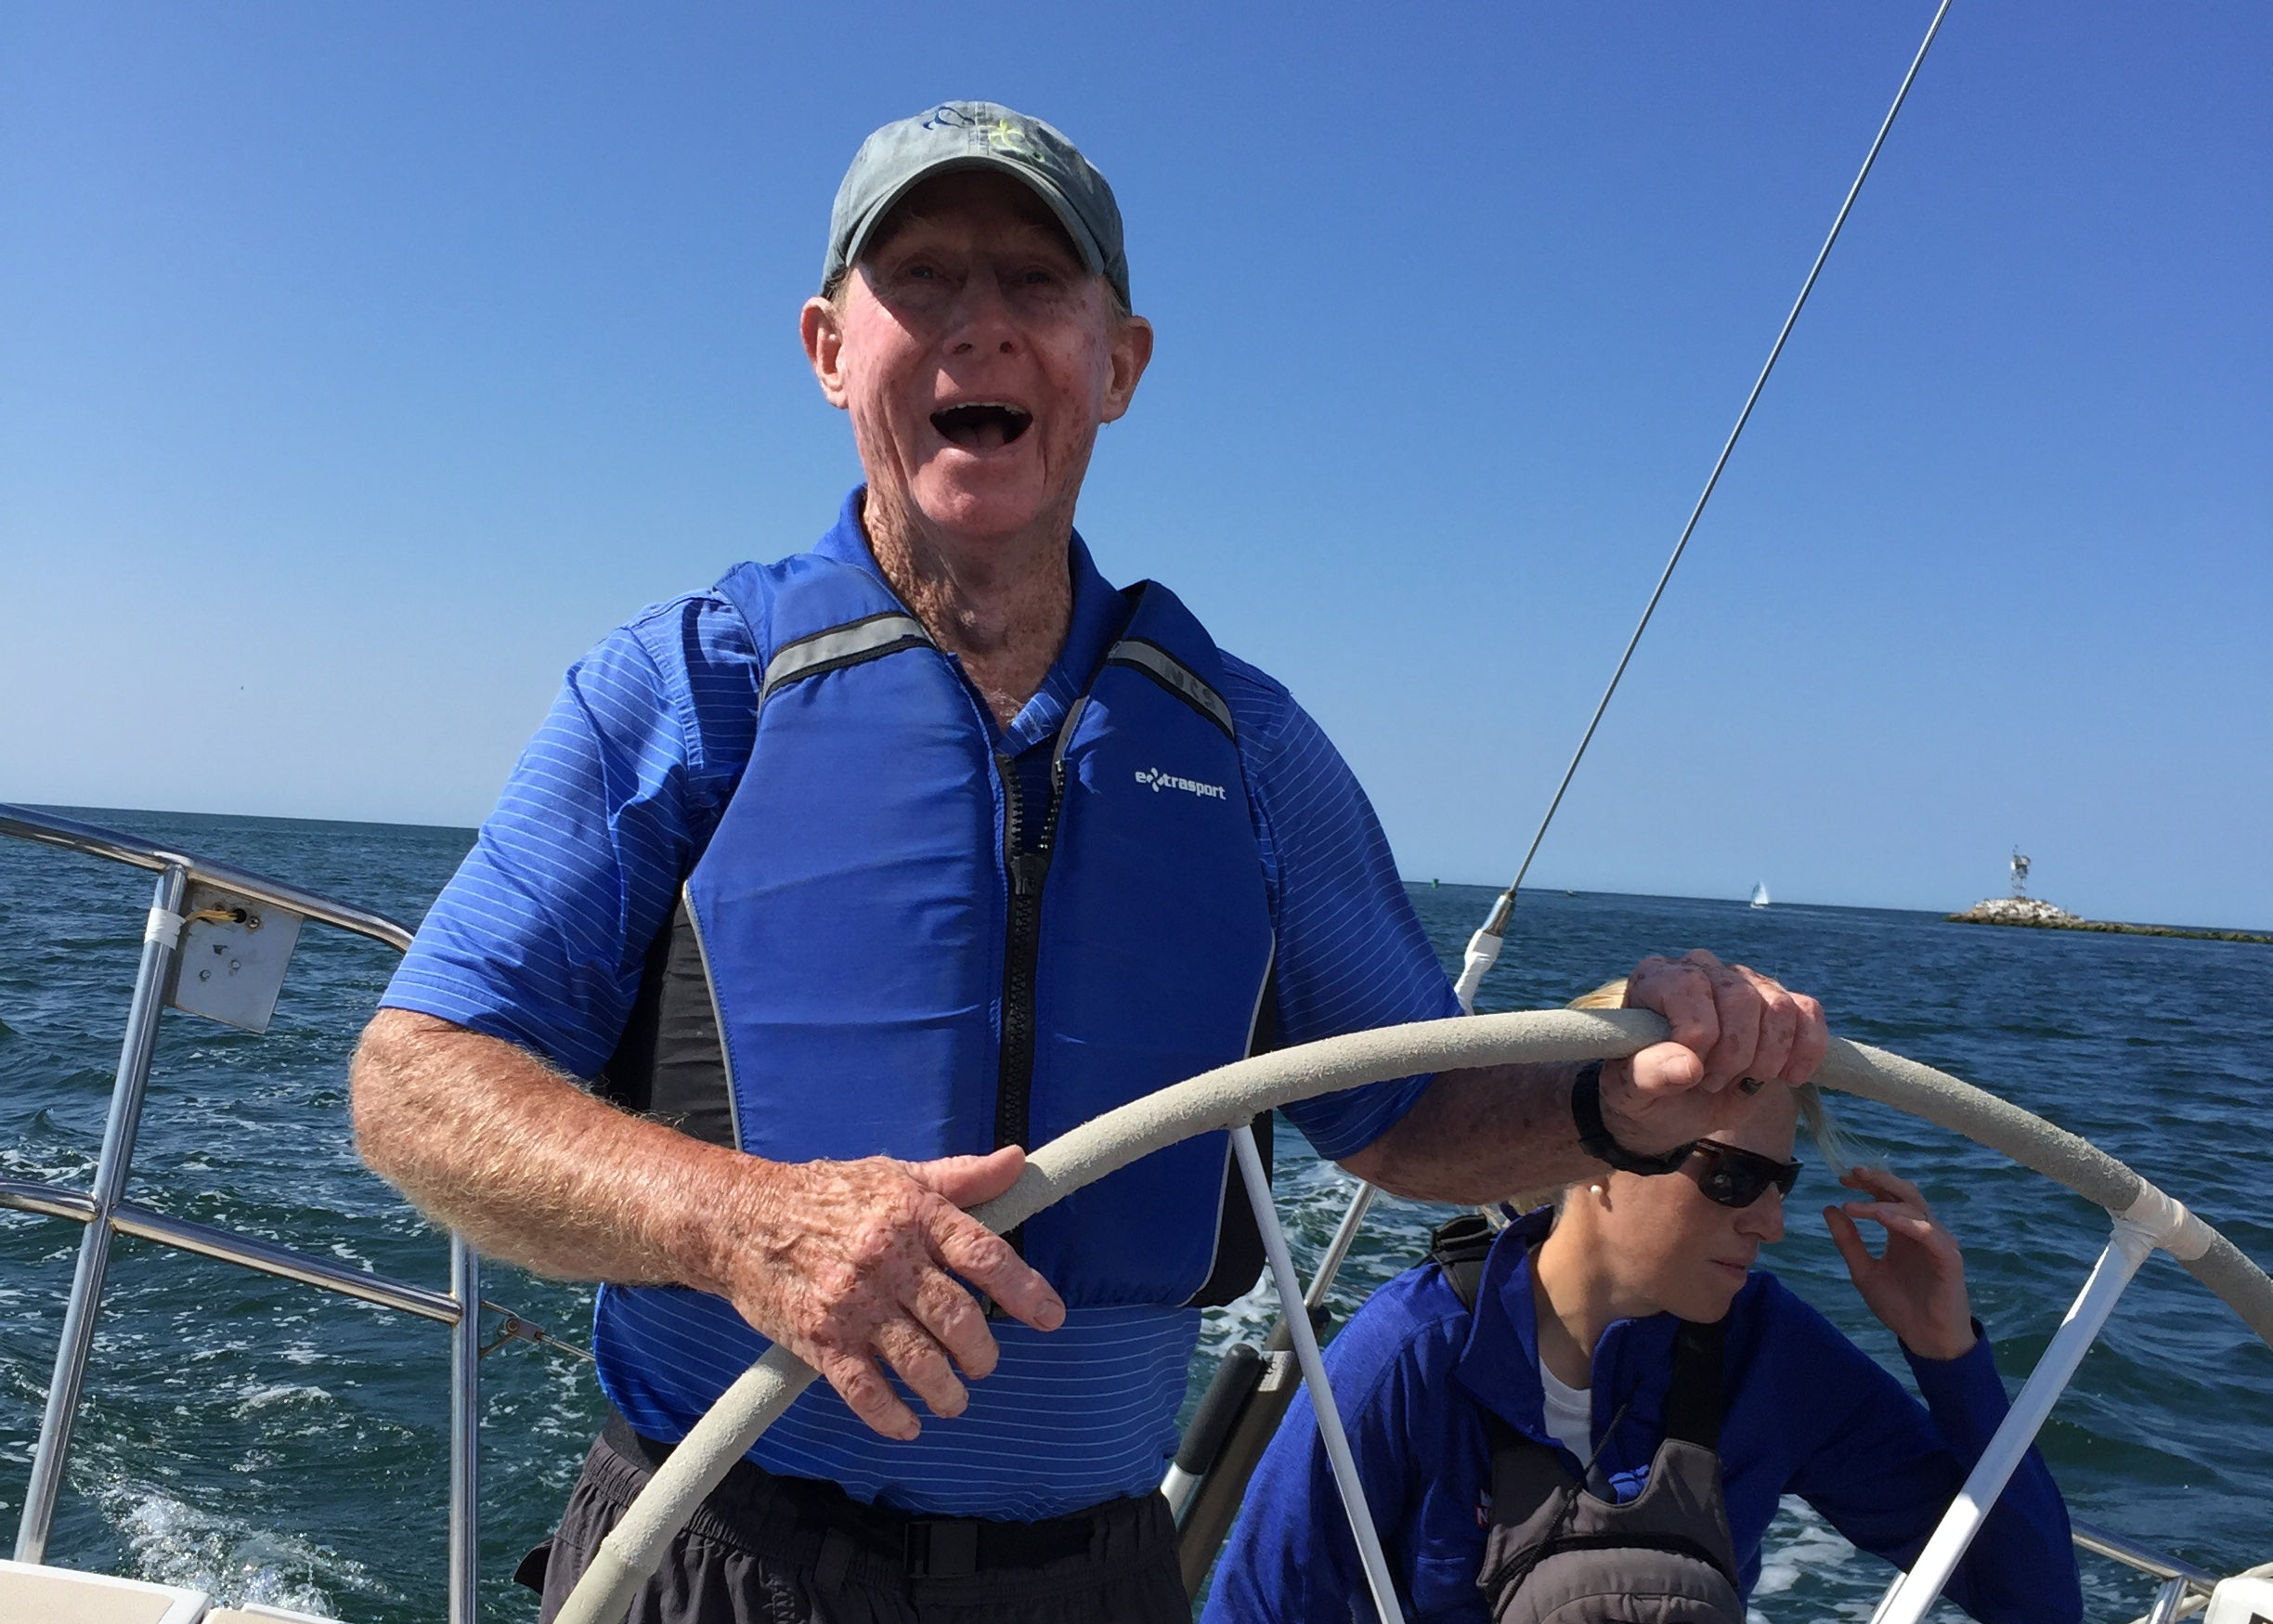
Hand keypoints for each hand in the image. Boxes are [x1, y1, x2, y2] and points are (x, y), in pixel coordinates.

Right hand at [718, 1146, 1065, 1440]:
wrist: (740, 1220)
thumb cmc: (828, 1196)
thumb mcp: (897, 1175)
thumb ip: (961, 1177)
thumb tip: (1017, 1162)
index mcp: (912, 1214)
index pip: (983, 1255)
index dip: (1025, 1290)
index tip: (1050, 1317)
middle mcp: (886, 1258)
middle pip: (957, 1318)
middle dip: (982, 1352)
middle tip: (983, 1362)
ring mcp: (851, 1303)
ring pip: (919, 1361)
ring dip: (946, 1390)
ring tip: (953, 1398)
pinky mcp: (818, 1340)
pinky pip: (864, 1391)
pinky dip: (891, 1416)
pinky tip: (908, 1423)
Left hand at [1596, 949, 1827, 1153]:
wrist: (1673, 1109)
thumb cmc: (1644, 1092)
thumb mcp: (1631, 1091)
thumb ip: (1648, 1074)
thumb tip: (1688, 1065)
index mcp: (1657, 979)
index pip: (1689, 988)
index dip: (1697, 1037)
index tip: (1691, 1072)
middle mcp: (1702, 969)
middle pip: (1741, 998)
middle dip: (1734, 1054)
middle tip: (1711, 1082)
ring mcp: (1744, 984)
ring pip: (1779, 1007)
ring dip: (1767, 1058)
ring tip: (1741, 1081)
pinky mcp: (1778, 1006)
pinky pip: (1808, 1012)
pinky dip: (1807, 1050)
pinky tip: (1788, 1077)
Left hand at [1824, 1166, 1976, 1360]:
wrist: (1925, 1339)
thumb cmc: (1899, 1306)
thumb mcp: (1864, 1271)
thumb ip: (1848, 1241)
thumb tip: (1829, 1208)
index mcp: (1902, 1231)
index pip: (1887, 1196)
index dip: (1868, 1183)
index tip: (1842, 1178)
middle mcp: (1921, 1231)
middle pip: (1904, 1193)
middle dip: (1879, 1180)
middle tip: (1852, 1174)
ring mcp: (1937, 1242)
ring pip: (1915, 1209)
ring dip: (1884, 1203)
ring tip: (1854, 1205)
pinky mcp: (1949, 1258)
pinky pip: (1928, 1233)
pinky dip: (1905, 1222)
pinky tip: (1883, 1217)